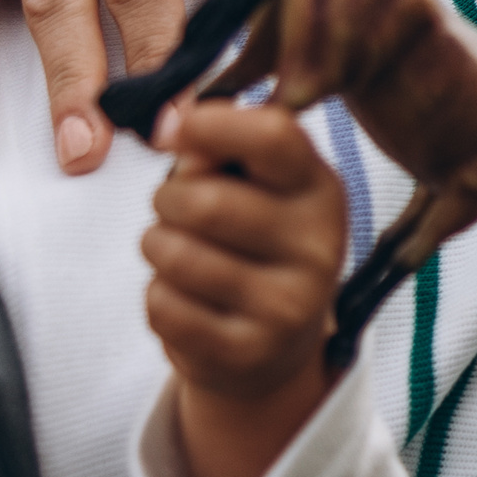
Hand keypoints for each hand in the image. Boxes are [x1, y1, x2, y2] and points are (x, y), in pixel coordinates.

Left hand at [143, 101, 345, 476]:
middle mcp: (319, 247)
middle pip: (206, 202)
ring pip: (176, 256)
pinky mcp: (248, 353)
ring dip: (156, 246)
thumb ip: (220, 147)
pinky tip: (184, 298)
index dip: (212, 123)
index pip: (273, 135)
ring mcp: (288, 306)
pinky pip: (164, 307)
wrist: (275, 344)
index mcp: (321, 190)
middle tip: (172, 208)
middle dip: (167, 200)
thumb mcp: (256, 185)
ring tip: (174, 251)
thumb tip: (174, 126)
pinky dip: (157, 295)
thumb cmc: (252, 240)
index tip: (180, 130)